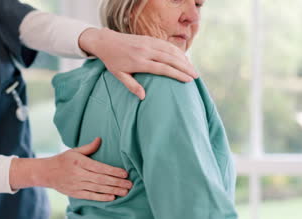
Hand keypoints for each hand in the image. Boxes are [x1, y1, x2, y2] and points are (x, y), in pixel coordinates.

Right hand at [10, 138, 131, 201]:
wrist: (46, 173)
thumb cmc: (63, 160)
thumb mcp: (74, 151)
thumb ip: (88, 147)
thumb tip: (100, 139)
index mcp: (80, 162)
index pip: (99, 168)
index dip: (113, 171)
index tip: (124, 173)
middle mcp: (79, 174)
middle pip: (101, 179)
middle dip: (117, 182)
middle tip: (130, 184)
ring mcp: (77, 185)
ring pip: (98, 189)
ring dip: (113, 190)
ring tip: (125, 192)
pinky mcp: (75, 193)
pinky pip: (90, 196)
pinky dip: (102, 197)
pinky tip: (112, 197)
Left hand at [79, 28, 198, 99]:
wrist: (106, 42)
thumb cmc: (112, 61)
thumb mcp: (119, 75)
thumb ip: (132, 86)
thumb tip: (143, 97)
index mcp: (139, 62)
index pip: (163, 68)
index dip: (177, 74)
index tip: (188, 80)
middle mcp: (146, 51)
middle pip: (170, 59)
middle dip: (185, 67)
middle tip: (196, 76)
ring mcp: (148, 43)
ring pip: (171, 50)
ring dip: (183, 59)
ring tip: (193, 69)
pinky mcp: (149, 38)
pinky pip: (166, 44)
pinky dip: (177, 51)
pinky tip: (183, 58)